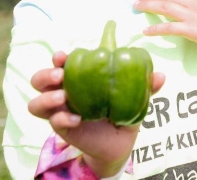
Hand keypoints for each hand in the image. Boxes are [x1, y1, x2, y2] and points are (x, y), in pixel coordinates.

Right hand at [27, 51, 165, 175]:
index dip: (58, 57)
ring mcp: (60, 110)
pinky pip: (53, 121)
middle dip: (45, 74)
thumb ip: (145, 85)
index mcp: (78, 77)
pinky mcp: (62, 127)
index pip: (60, 63)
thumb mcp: (134, 95)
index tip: (63, 55)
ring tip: (64, 97)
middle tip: (60, 76)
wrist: (120, 140)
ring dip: (46, 98)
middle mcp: (64, 91)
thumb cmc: (123, 108)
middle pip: (40, 79)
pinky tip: (76, 118)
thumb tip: (160, 76)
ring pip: (36, 102)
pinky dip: (61, 118)